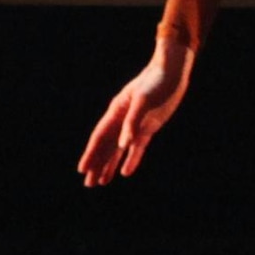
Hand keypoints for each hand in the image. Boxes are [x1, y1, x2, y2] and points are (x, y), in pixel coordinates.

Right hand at [77, 37, 193, 185]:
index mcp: (116, 112)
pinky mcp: (149, 127)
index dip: (91, 154)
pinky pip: (137, 147)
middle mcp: (122, 120)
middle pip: (106, 146)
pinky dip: (131, 159)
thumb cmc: (156, 82)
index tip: (82, 169)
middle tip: (88, 184)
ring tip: (101, 182)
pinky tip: (125, 172)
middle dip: (96, 164)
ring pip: (118, 149)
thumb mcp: (144, 100)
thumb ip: (132, 122)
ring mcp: (135, 124)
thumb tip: (123, 144)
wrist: (172, 71)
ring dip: (109, 165)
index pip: (100, 137)